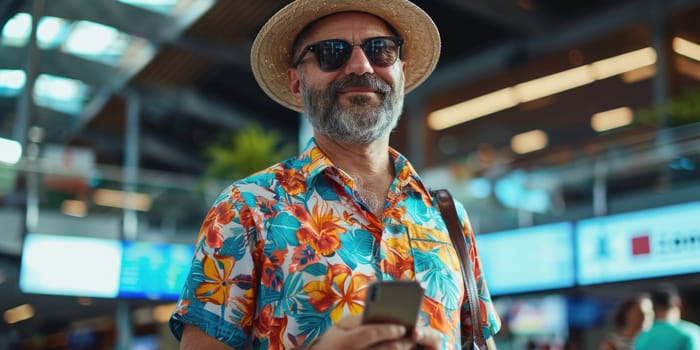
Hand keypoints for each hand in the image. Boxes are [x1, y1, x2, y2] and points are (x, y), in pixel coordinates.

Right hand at [309, 315, 442, 348]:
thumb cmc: (334, 341)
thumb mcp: (339, 327)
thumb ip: (359, 320)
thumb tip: (382, 315)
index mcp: (343, 342)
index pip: (370, 334)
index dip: (388, 330)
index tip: (402, 327)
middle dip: (400, 343)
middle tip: (412, 337)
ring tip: (408, 345)